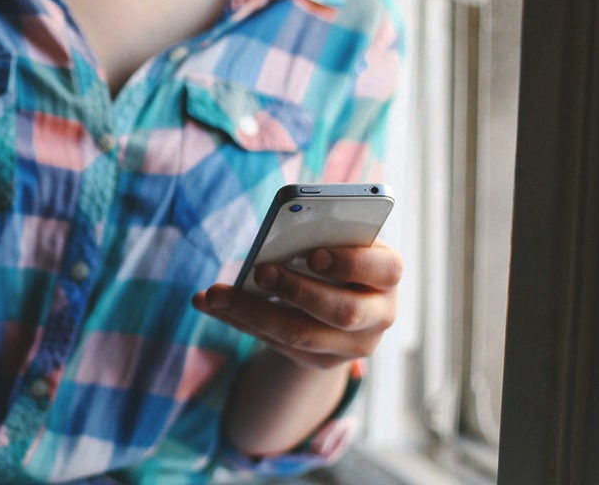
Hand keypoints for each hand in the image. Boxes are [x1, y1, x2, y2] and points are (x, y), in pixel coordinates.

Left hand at [192, 242, 402, 369]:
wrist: (337, 298)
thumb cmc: (332, 253)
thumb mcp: (332, 240)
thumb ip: (313, 236)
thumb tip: (270, 237)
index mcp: (386, 272)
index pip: (385, 269)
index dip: (351, 263)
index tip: (314, 255)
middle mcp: (379, 314)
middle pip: (343, 311)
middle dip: (298, 291)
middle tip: (260, 271)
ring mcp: (353, 345)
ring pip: (302, 335)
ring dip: (253, 312)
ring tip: (216, 293)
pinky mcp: (322, 362)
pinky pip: (278, 345)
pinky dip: (241, 321)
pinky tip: (212, 304)